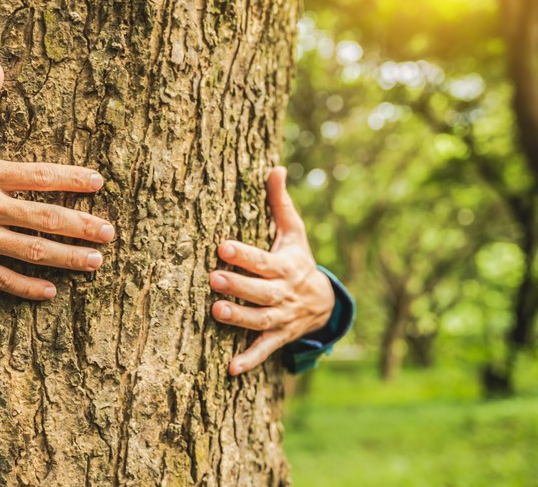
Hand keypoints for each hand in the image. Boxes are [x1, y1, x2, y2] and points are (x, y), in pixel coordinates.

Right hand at [0, 62, 114, 299]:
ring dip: (65, 258)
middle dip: (81, 226)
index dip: (72, 180)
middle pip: (44, 219)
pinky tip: (49, 292)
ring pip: (29, 251)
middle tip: (109, 234)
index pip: (39, 176)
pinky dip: (24, 287)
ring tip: (94, 263)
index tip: (98, 182)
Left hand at [210, 167, 333, 374]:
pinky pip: (265, 350)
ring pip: (261, 320)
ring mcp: (282, 318)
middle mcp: (284, 293)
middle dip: (238, 284)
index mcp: (285, 266)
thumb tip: (276, 167)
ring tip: (216, 312)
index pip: (263, 260)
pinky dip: (250, 360)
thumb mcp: (294, 232)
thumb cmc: (298, 259)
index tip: (222, 246)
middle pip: (261, 291)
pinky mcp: (279, 337)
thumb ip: (280, 203)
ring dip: (240, 318)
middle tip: (212, 278)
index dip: (244, 254)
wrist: (324, 303)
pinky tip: (231, 369)